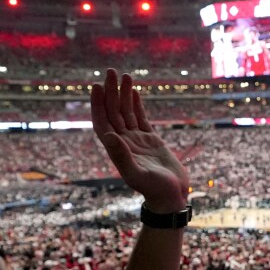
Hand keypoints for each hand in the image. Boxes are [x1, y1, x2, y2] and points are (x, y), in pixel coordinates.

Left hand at [92, 68, 189, 211]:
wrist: (171, 197)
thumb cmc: (154, 190)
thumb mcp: (137, 174)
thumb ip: (122, 156)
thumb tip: (107, 135)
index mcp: (117, 149)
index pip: (103, 122)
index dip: (98, 104)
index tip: (98, 86)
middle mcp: (124, 142)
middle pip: (114, 112)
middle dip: (111, 91)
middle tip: (111, 71)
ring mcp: (137, 141)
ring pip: (127, 112)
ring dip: (124, 94)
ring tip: (125, 75)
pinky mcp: (151, 141)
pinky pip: (141, 118)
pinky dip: (136, 105)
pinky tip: (134, 92)